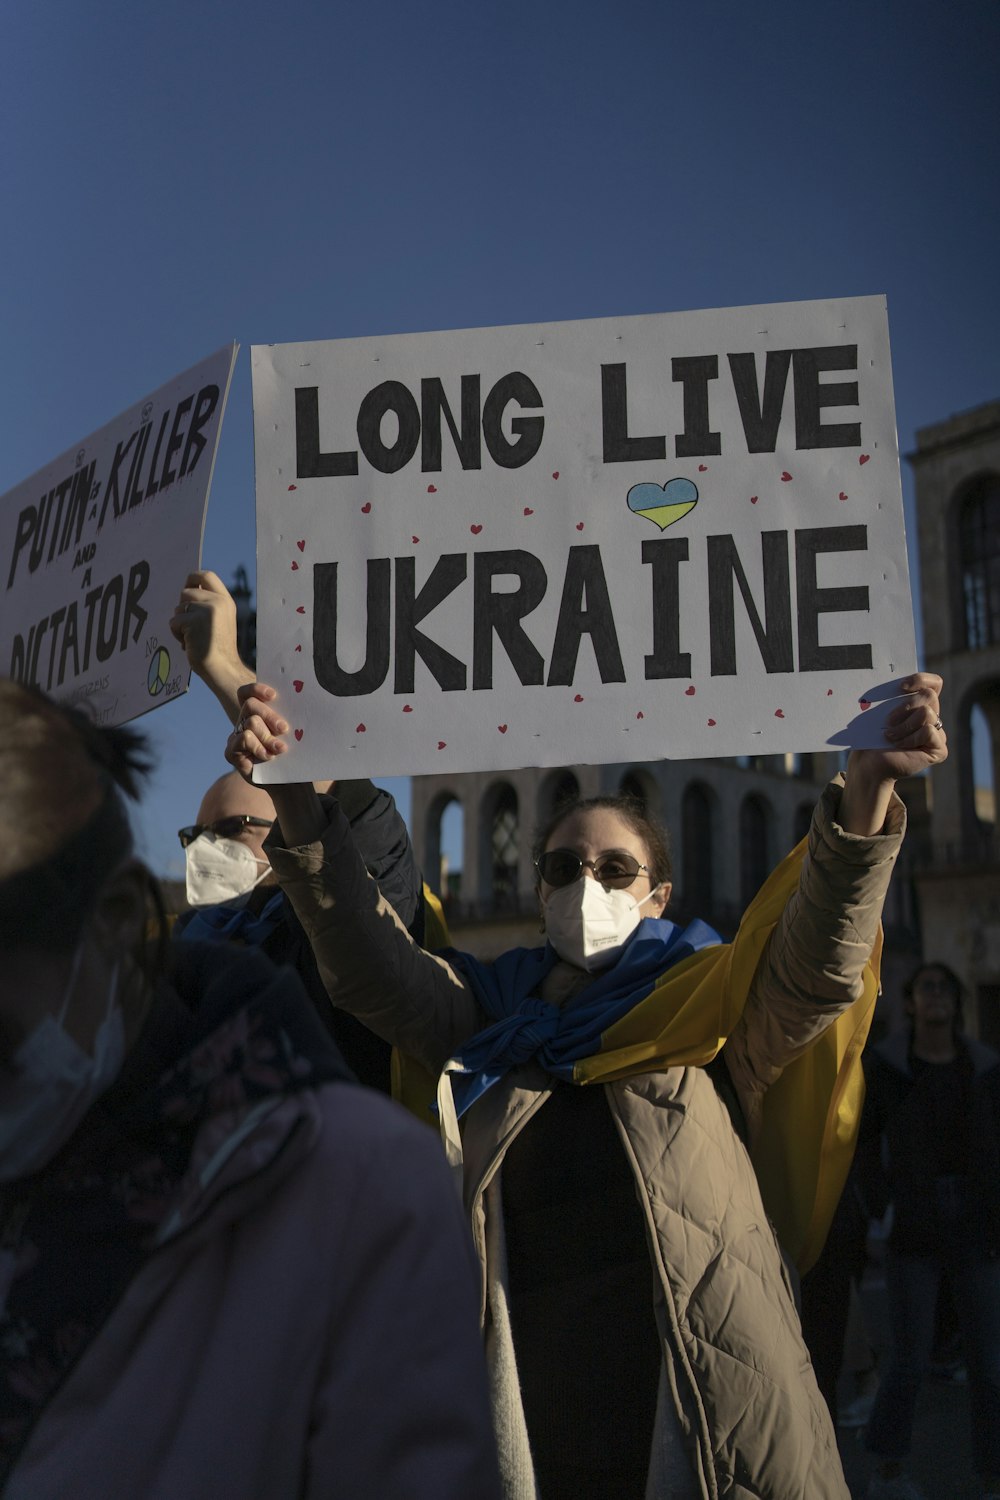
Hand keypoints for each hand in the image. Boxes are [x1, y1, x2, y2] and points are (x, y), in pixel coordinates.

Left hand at [170, 570, 250, 720]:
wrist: (224, 669)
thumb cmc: (217, 648)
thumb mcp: (219, 619)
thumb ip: (207, 604)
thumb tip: (185, 592)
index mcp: (225, 600)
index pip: (206, 575)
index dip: (193, 579)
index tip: (187, 588)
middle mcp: (218, 602)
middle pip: (186, 592)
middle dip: (182, 608)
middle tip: (189, 625)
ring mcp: (206, 611)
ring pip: (178, 608)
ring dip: (179, 624)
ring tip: (192, 638)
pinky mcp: (194, 622)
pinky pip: (174, 622)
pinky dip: (177, 634)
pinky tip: (189, 644)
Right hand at [225, 683, 288, 780]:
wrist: (289, 782)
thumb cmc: (294, 756)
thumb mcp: (295, 734)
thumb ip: (291, 718)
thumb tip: (299, 702)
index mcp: (259, 713)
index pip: (247, 693)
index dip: (256, 689)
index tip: (274, 696)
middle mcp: (245, 721)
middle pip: (251, 705)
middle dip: (270, 716)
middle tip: (284, 729)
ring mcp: (236, 736)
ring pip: (251, 722)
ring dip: (268, 737)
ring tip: (280, 749)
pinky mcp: (231, 751)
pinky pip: (243, 738)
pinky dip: (258, 747)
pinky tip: (268, 757)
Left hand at [842, 672, 946, 833]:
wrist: (868, 762)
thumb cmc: (872, 736)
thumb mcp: (881, 711)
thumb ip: (893, 697)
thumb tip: (890, 678)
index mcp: (920, 705)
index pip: (934, 683)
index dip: (921, 679)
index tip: (901, 686)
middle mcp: (932, 717)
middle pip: (929, 695)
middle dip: (905, 706)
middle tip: (888, 721)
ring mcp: (938, 733)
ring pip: (927, 713)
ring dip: (904, 725)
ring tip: (890, 736)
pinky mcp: (939, 749)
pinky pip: (929, 731)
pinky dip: (910, 738)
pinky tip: (899, 746)